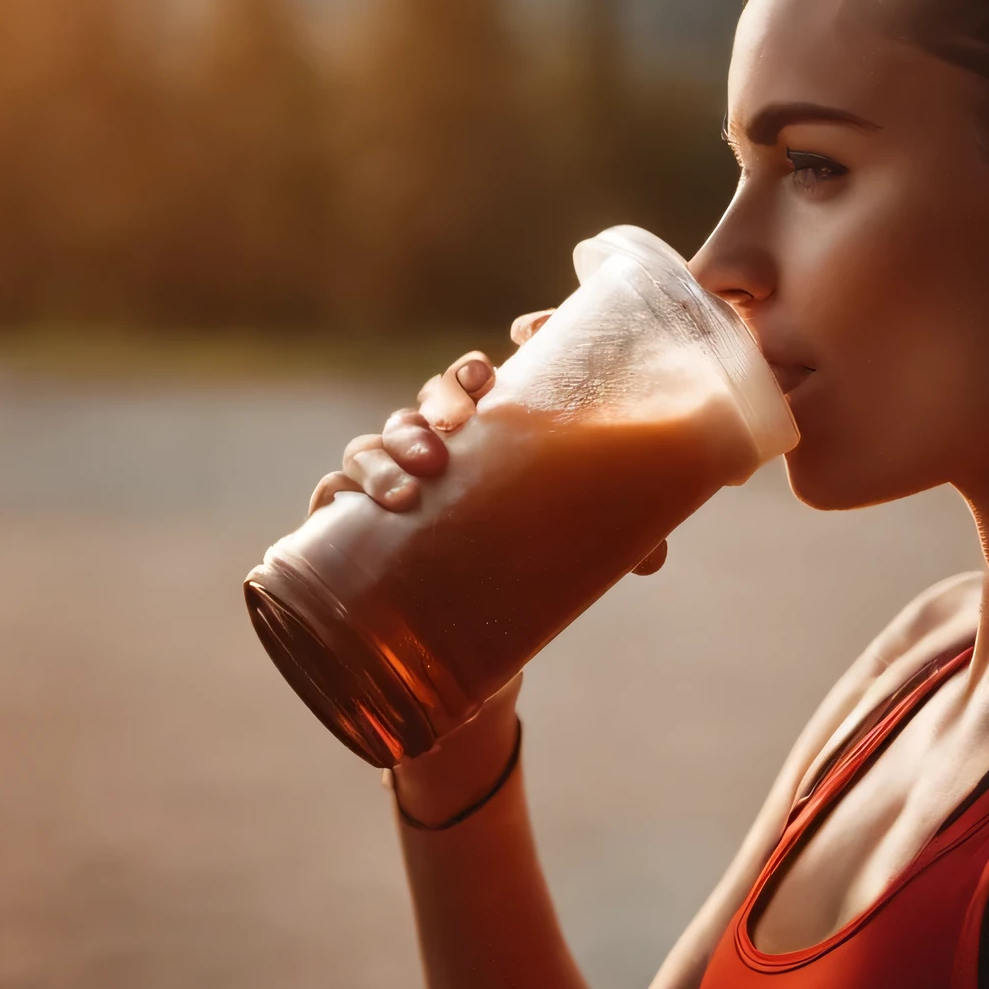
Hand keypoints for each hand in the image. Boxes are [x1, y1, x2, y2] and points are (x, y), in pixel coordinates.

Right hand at [304, 310, 668, 574]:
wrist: (459, 636)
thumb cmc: (521, 566)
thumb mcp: (574, 544)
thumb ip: (616, 539)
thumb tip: (652, 559)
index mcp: (492, 435)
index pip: (483, 378)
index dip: (489, 359)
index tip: (511, 352)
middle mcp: (438, 448)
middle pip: (432, 397)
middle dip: (442, 396)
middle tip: (459, 424)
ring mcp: (392, 479)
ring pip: (381, 437)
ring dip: (394, 446)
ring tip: (417, 480)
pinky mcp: (351, 520)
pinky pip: (336, 489)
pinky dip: (344, 489)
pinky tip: (360, 505)